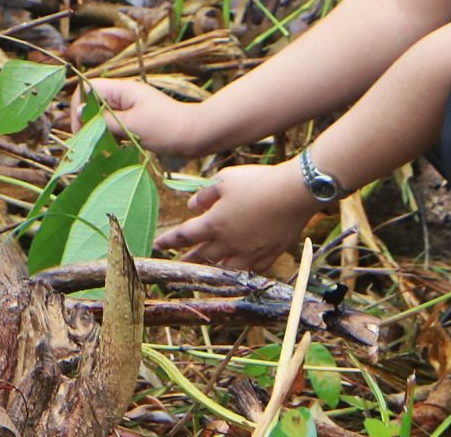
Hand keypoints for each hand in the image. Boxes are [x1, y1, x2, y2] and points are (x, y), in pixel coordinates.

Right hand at [90, 77, 221, 159]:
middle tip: (87, 148)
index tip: (83, 132)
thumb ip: (104, 120)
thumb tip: (78, 114)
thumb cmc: (167, 128)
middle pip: (94, 104)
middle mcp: (125, 96)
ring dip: (99, 134)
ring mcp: (131, 110)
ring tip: (97, 153)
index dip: (80, 108)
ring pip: (104, 118)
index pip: (88, 90)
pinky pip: (116, 128)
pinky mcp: (137, 123)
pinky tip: (112, 152)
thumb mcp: (132, 125)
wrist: (197, 136)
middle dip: (87, 124)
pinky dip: (111, 139)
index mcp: (123, 90)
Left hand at [156, 162, 320, 274]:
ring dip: (213, 268)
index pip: (184, 236)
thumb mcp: (225, 180)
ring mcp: (249, 253)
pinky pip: (251, 269)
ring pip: (225, 267)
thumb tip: (191, 205)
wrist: (292, 194)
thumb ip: (205, 195)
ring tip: (207, 269)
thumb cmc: (256, 182)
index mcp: (213, 224)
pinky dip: (241, 270)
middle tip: (179, 264)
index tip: (157, 245)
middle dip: (188, 259)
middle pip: (202, 255)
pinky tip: (240, 268)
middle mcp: (228, 243)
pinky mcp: (268, 256)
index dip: (169, 241)